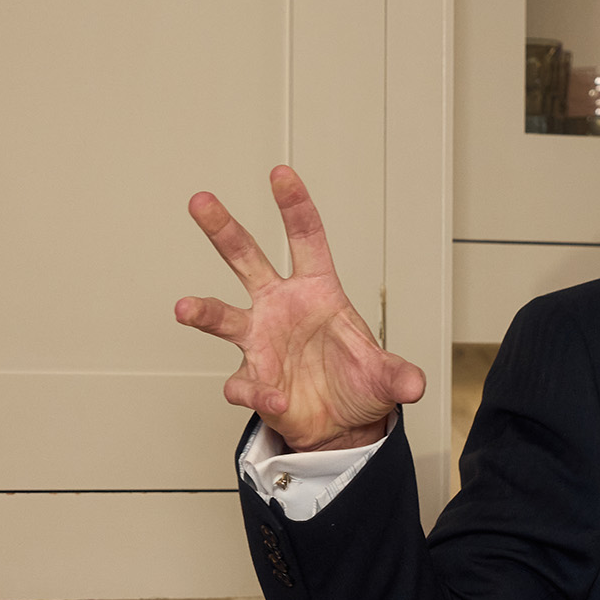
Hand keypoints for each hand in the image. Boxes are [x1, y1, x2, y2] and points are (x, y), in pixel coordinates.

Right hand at [174, 164, 425, 452]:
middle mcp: (280, 307)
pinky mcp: (253, 379)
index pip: (305, 238)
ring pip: (223, 316)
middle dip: (223, 229)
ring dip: (203, 311)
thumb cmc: (357, 384)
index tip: (280, 174)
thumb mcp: (386, 377)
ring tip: (185, 308)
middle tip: (200, 200)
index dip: (294, 206)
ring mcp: (261, 341)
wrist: (338, 426)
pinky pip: (244, 382)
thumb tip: (415, 384)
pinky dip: (255, 392)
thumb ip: (399, 376)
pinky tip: (273, 400)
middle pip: (246, 258)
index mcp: (317, 290)